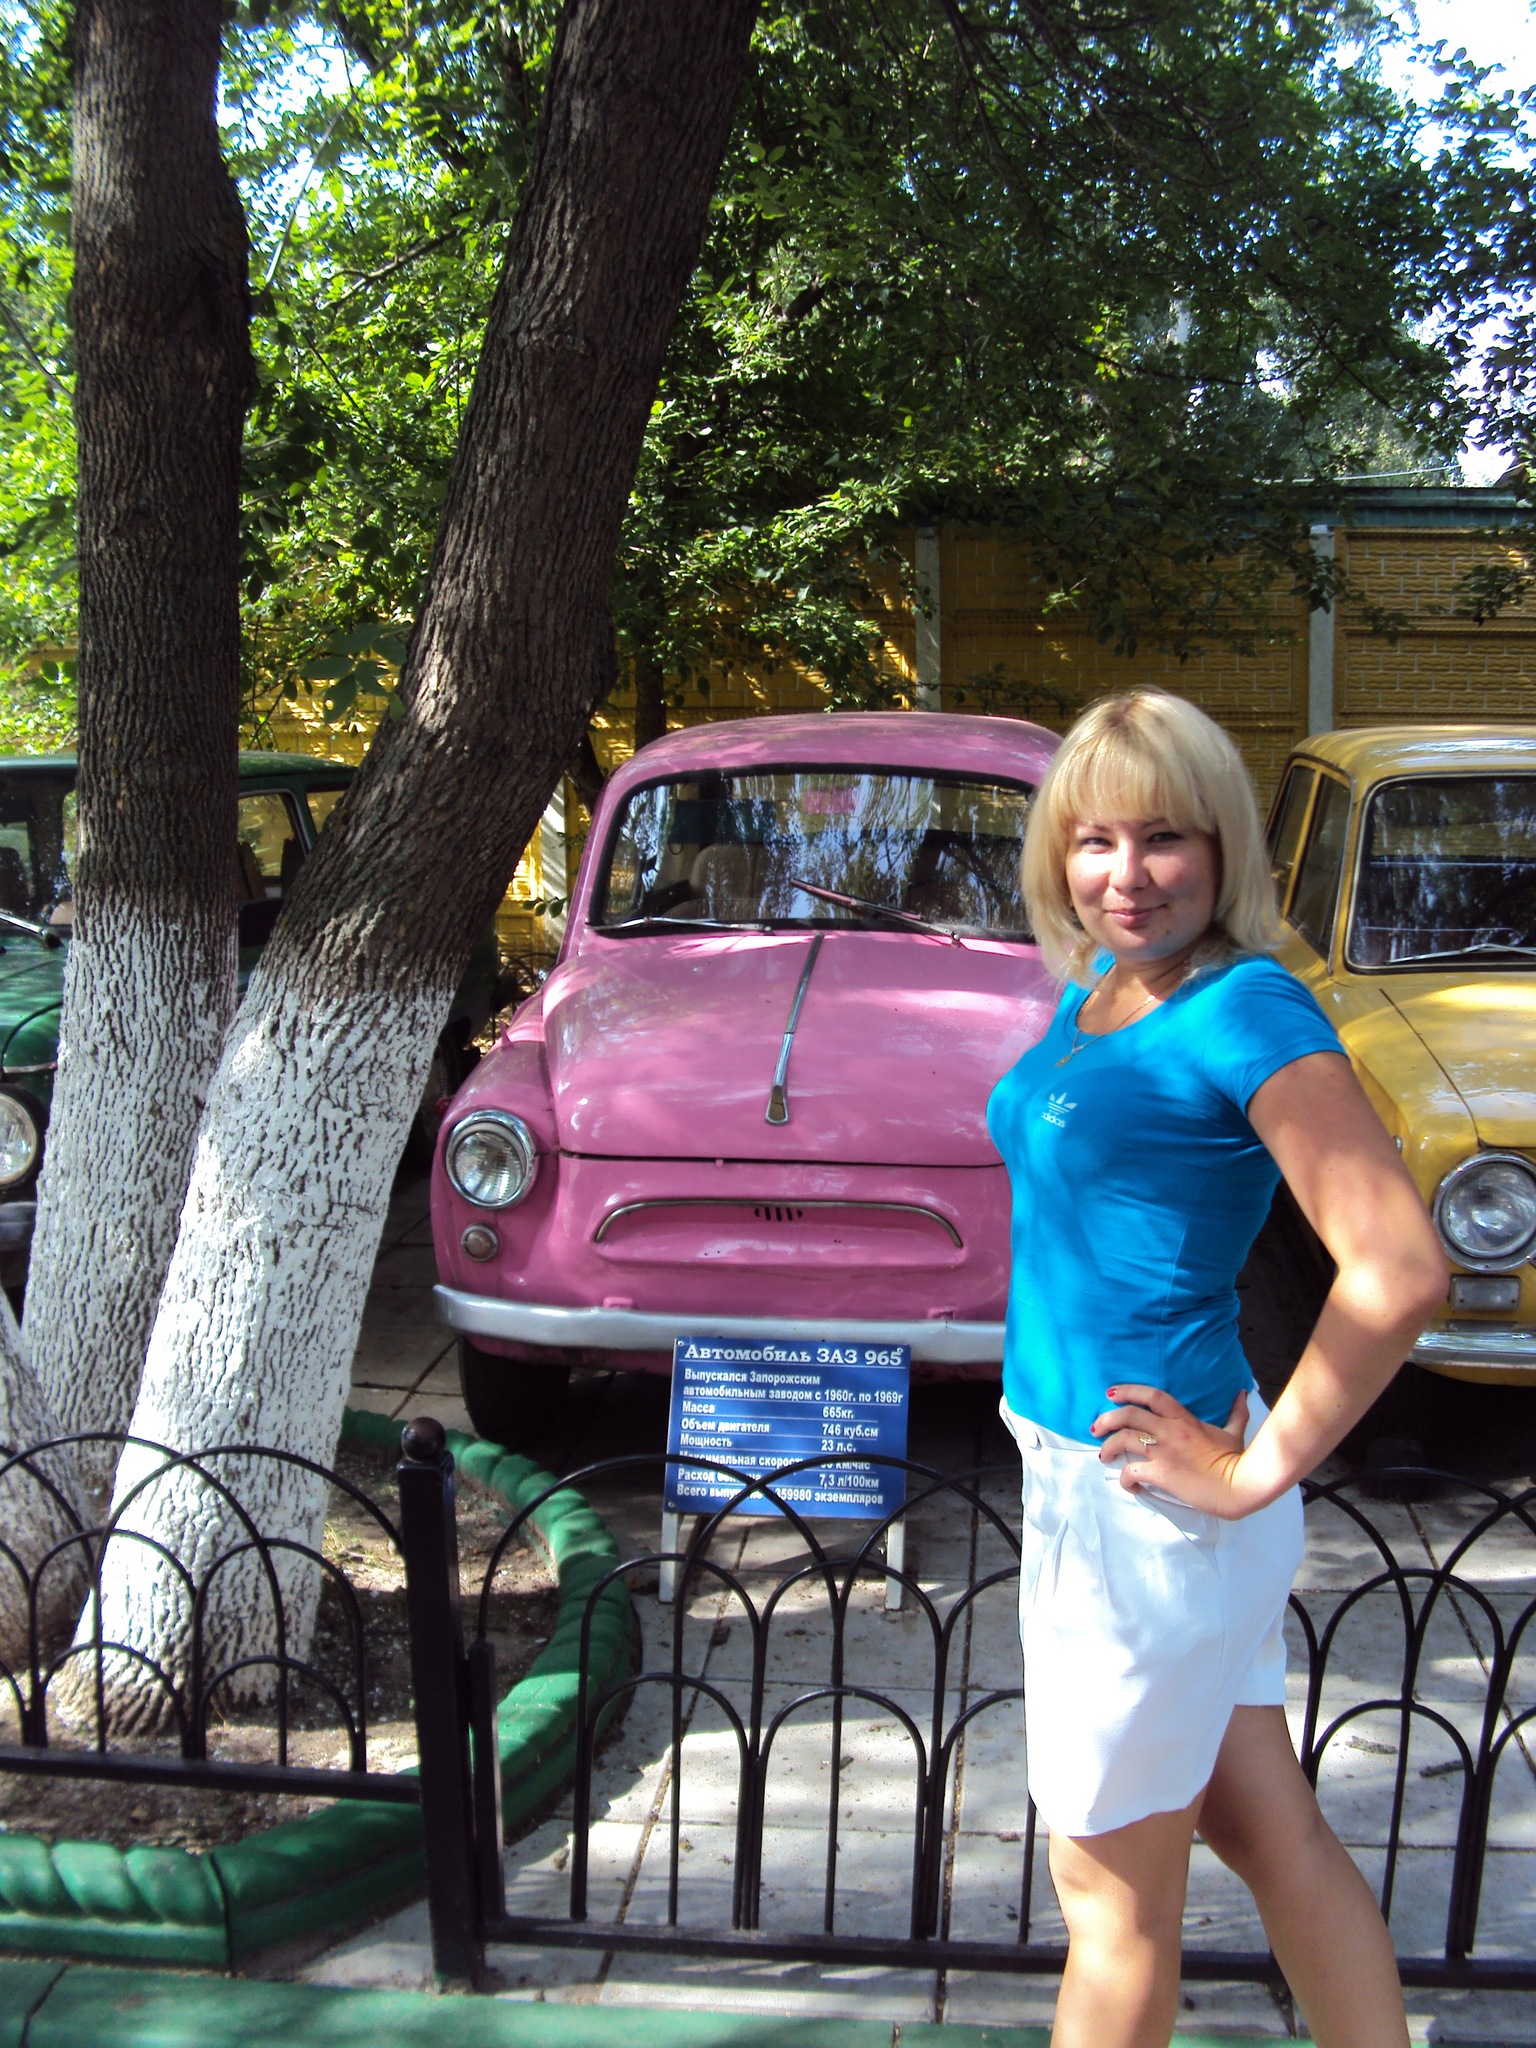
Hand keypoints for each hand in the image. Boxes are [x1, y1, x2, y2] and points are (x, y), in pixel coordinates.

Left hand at [1091, 1384, 1256, 1518]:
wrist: (1239, 1485)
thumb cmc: (1237, 1460)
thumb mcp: (1235, 1432)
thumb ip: (1236, 1412)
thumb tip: (1242, 1394)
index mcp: (1184, 1418)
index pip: (1153, 1395)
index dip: (1129, 1390)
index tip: (1111, 1393)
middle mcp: (1170, 1430)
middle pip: (1128, 1415)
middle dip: (1107, 1418)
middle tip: (1096, 1427)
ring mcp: (1164, 1451)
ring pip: (1124, 1439)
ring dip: (1108, 1446)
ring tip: (1102, 1455)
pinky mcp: (1161, 1473)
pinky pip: (1132, 1472)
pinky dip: (1125, 1479)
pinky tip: (1128, 1484)